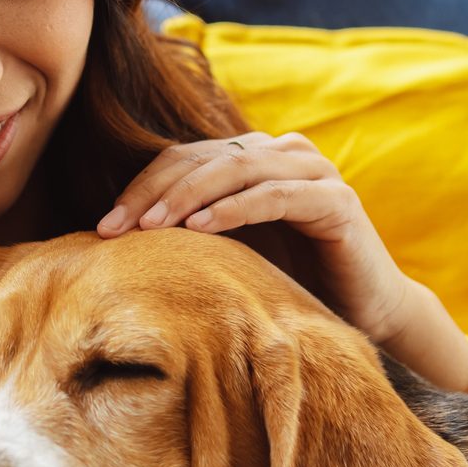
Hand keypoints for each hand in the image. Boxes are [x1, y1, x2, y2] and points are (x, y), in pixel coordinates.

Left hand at [95, 131, 414, 342]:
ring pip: (235, 167)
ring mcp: (313, 171)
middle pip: (202, 158)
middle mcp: (283, 153)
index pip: (183, 159)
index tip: (102, 227)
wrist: (365, 313)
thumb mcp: (232, 253)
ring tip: (150, 226)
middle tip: (116, 227)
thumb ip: (191, 231)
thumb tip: (117, 239)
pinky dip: (234, 208)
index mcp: (253, 158)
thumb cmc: (291, 284)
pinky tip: (199, 227)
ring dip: (187, 195)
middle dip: (154, 192)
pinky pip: (275, 194)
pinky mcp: (335, 200)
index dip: (141, 187)